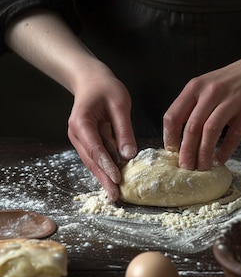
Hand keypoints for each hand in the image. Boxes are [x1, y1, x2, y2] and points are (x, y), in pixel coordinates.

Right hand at [68, 71, 136, 200]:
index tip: (117, 179)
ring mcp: (80, 138)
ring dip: (103, 177)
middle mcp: (76, 133)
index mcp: (81, 122)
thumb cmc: (106, 88)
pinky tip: (114, 179)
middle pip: (91, 160)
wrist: (91, 80)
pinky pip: (96, 156)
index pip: (95, 148)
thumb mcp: (119, 104)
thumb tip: (129, 155)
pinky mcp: (87, 141)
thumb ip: (124, 129)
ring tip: (114, 194)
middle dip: (103, 178)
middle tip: (114, 196)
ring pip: (92, 161)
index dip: (106, 165)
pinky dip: (105, 167)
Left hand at [163, 50, 240, 170]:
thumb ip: (195, 105)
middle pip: (191, 128)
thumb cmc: (236, 80)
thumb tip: (181, 136)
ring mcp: (230, 100)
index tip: (172, 153)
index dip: (170, 138)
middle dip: (186, 152)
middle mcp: (210, 92)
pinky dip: (225, 151)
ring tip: (202, 167)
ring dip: (204, 154)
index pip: (173, 116)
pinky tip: (220, 160)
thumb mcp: (209, 85)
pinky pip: (233, 136)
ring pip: (210, 132)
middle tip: (185, 168)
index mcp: (195, 87)